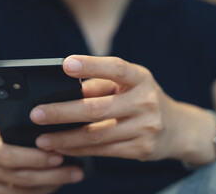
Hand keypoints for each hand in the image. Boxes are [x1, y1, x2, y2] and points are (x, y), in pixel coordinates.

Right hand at [0, 116, 83, 193]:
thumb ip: (19, 120)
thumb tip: (55, 118)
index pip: (9, 154)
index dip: (36, 157)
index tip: (61, 154)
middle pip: (18, 177)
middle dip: (51, 174)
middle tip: (77, 170)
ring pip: (20, 192)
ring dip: (50, 185)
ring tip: (72, 176)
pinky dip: (40, 192)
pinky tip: (56, 183)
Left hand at [31, 55, 215, 163]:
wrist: (177, 129)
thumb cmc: (144, 100)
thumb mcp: (129, 85)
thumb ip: (100, 85)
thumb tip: (65, 90)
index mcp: (141, 78)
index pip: (115, 68)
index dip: (91, 65)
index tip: (65, 65)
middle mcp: (146, 101)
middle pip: (98, 108)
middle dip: (63, 112)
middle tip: (37, 114)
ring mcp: (146, 127)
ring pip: (97, 135)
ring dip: (66, 138)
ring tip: (42, 139)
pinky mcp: (141, 149)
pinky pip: (104, 151)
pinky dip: (80, 150)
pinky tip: (63, 149)